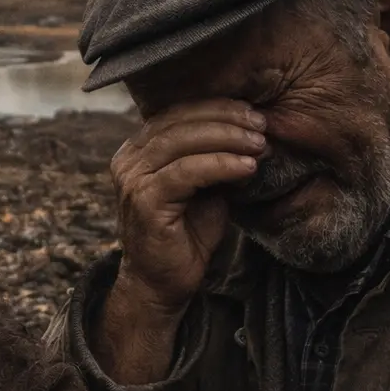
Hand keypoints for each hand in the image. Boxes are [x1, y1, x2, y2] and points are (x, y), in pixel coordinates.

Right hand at [109, 99, 264, 316]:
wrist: (163, 282)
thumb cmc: (186, 235)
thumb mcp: (203, 186)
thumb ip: (213, 158)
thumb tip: (251, 131)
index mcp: (137, 150)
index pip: (177, 113)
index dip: (217, 108)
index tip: (254, 114)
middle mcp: (128, 159)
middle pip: (179, 121)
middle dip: (226, 120)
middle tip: (262, 126)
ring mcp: (132, 179)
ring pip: (182, 141)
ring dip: (228, 139)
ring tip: (259, 145)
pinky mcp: (143, 200)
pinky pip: (187, 172)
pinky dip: (221, 165)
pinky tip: (247, 169)